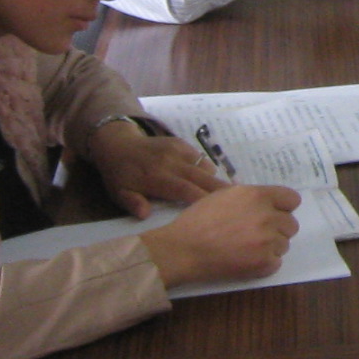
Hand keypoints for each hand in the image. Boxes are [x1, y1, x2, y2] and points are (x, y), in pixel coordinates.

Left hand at [90, 120, 226, 217]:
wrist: (117, 144)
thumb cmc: (120, 175)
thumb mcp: (118, 193)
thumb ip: (132, 203)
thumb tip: (145, 214)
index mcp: (157, 178)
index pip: (187, 191)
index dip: (204, 202)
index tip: (221, 213)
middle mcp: (172, 164)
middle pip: (203, 179)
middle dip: (222, 192)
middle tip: (241, 203)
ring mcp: (178, 151)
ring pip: (205, 167)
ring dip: (214, 181)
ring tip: (226, 195)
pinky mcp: (180, 143)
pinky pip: (200, 157)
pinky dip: (206, 168)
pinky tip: (207, 178)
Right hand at [140, 183, 300, 288]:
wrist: (183, 249)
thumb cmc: (198, 220)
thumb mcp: (223, 195)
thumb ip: (248, 196)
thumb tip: (263, 199)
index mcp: (257, 195)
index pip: (292, 199)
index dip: (283, 207)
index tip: (273, 214)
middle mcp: (267, 216)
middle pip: (291, 224)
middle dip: (277, 229)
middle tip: (256, 234)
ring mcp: (267, 241)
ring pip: (284, 244)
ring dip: (271, 247)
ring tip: (246, 248)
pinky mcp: (264, 263)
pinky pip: (276, 262)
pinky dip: (265, 263)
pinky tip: (245, 260)